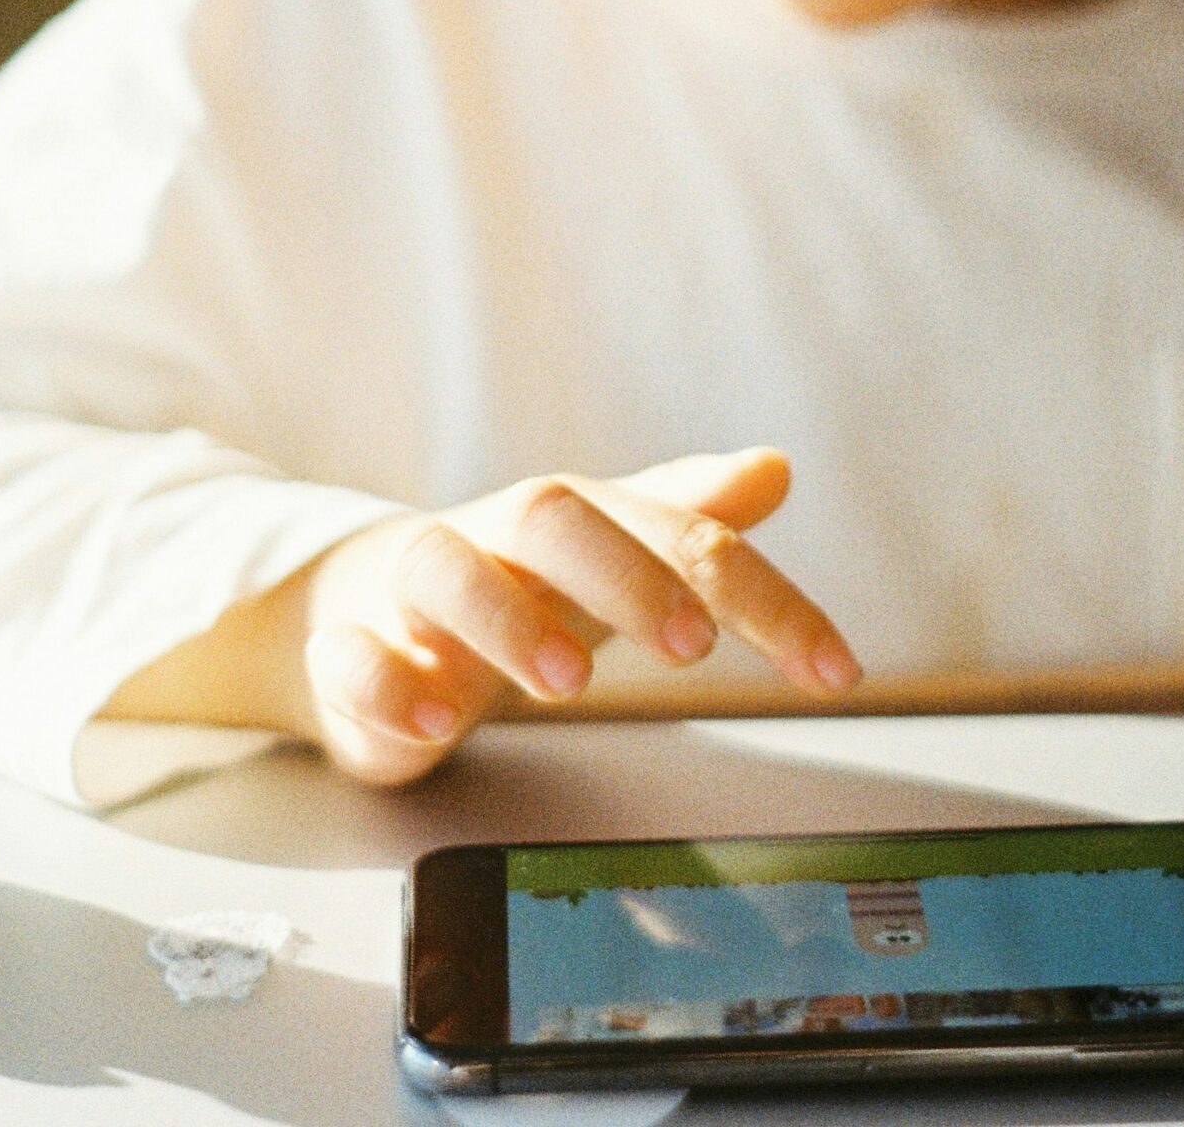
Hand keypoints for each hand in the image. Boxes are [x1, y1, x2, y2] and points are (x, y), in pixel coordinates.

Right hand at [299, 448, 858, 783]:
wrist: (360, 609)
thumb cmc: (510, 582)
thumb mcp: (607, 552)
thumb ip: (687, 519)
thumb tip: (775, 466)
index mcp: (573, 520)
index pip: (676, 532)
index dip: (763, 598)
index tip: (834, 670)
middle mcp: (494, 540)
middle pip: (550, 517)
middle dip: (626, 577)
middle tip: (692, 645)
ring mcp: (412, 593)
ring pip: (442, 568)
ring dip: (505, 618)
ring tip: (566, 682)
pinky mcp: (349, 652)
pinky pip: (350, 652)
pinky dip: (387, 679)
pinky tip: (434, 718)